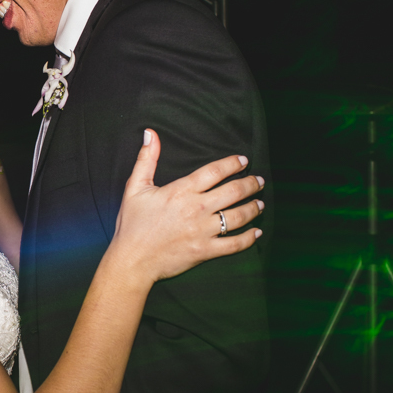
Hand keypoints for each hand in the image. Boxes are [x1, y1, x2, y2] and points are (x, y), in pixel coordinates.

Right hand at [112, 129, 263, 283]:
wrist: (132, 259)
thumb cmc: (132, 224)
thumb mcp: (135, 187)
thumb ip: (146, 159)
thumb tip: (150, 133)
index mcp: (181, 191)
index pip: (215, 171)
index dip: (232, 164)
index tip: (243, 160)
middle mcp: (196, 209)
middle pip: (233, 191)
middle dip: (250, 184)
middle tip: (258, 180)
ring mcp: (203, 231)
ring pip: (238, 216)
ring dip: (253, 208)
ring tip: (260, 203)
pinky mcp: (205, 251)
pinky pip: (234, 244)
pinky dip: (249, 238)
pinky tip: (256, 232)